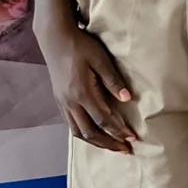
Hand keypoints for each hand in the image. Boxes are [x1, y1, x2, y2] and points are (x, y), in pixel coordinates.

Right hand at [44, 24, 137, 151]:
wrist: (54, 37)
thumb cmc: (81, 46)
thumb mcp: (101, 59)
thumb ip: (113, 80)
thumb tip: (127, 99)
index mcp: (82, 93)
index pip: (103, 120)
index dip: (119, 131)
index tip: (133, 139)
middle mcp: (70, 102)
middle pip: (90, 132)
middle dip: (109, 143)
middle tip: (126, 150)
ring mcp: (62, 102)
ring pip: (78, 131)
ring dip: (96, 142)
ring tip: (112, 147)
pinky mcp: (59, 100)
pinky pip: (71, 124)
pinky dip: (84, 134)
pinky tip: (94, 135)